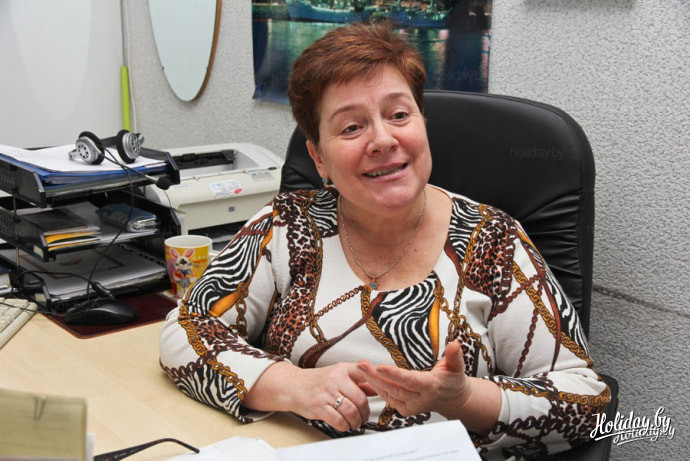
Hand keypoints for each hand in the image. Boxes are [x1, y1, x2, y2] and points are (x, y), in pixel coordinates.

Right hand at [243, 361, 373, 431]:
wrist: (292, 385)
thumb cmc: (318, 381)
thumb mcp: (339, 374)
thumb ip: (359, 380)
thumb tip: (379, 385)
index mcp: (343, 369)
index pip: (365, 373)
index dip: (377, 384)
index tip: (383, 392)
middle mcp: (335, 379)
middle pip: (360, 399)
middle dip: (365, 412)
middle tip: (364, 417)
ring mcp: (326, 393)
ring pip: (351, 411)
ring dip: (356, 421)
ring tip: (355, 423)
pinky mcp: (318, 407)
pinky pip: (338, 420)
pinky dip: (345, 426)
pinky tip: (344, 425)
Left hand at [357, 340, 499, 433]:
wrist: (452, 399)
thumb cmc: (453, 381)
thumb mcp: (457, 367)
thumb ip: (454, 356)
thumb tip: (454, 344)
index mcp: (431, 387)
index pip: (411, 381)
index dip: (395, 375)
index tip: (380, 367)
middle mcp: (420, 399)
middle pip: (394, 388)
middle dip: (376, 376)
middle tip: (361, 364)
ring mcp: (411, 406)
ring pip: (388, 394)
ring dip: (372, 381)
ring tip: (360, 367)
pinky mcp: (404, 409)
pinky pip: (387, 398)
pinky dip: (375, 388)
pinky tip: (365, 378)